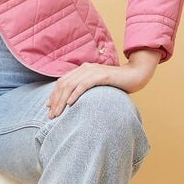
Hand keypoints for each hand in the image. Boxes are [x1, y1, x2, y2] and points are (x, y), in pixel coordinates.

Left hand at [45, 50, 160, 118]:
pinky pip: (84, 84)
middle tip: (51, 115)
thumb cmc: (118, 83)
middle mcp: (85, 68)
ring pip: (71, 85)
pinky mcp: (101, 75)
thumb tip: (75, 101)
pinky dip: (75, 94)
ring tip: (57, 113)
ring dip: (62, 100)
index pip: (63, 81)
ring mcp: (93, 71)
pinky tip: (70, 104)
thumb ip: (87, 88)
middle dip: (55, 100)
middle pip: (64, 84)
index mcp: (83, 69)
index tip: (48, 106)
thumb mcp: (98, 85)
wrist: (135, 74)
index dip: (54, 94)